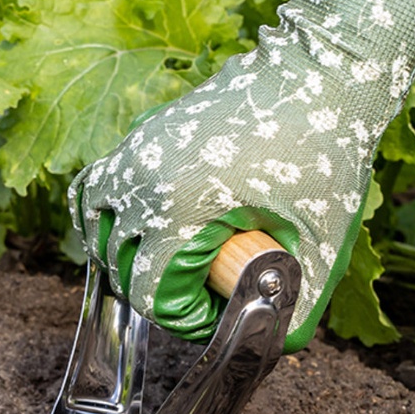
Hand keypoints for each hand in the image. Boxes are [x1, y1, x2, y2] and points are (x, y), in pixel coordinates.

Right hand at [69, 0, 414, 351]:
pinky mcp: (137, 137)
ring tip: (155, 263)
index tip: (219, 309)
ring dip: (116, 252)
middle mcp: (141, 181)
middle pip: (116, 263)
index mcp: (178, 209)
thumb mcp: (319, 238)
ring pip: (92, 223)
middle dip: (152, 288)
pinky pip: (93, 186)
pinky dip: (102, 214)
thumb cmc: (321, 150)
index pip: (148, 292)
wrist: (315, 72)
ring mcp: (132, 154)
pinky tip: (129, 226)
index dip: (183, 316)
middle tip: (199, 289)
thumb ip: (299, 300)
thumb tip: (275, 341)